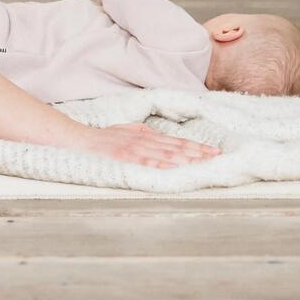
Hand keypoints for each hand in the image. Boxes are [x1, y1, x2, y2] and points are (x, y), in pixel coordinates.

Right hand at [75, 121, 219, 168]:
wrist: (82, 139)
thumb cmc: (106, 138)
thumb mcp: (129, 131)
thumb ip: (146, 134)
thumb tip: (163, 138)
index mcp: (147, 136)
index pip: (178, 141)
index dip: (197, 146)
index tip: (214, 151)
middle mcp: (144, 140)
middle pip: (176, 147)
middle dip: (197, 152)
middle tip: (216, 157)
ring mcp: (135, 148)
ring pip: (164, 154)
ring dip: (184, 158)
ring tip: (201, 162)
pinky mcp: (124, 157)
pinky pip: (144, 161)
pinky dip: (159, 164)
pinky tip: (172, 167)